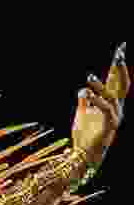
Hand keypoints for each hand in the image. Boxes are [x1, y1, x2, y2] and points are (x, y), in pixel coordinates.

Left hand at [71, 43, 129, 166]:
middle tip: (119, 53)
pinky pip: (106, 109)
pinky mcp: (110, 126)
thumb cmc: (84, 135)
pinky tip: (86, 93)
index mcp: (110, 103)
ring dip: (100, 86)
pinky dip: (96, 100)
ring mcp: (115, 117)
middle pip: (122, 84)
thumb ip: (85, 101)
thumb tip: (83, 89)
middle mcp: (116, 108)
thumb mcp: (82, 113)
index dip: (118, 66)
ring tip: (88, 78)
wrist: (83, 155)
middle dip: (120, 68)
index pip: (116, 81)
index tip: (121, 49)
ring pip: (112, 96)